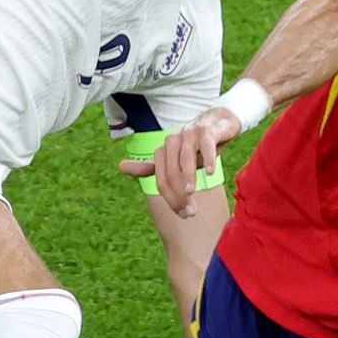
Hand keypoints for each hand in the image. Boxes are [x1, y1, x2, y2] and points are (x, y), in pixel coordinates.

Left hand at [117, 106, 242, 217]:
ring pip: (186, 159)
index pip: (162, 180)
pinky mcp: (207, 130)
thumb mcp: (175, 159)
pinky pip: (206, 145)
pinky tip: (210, 172)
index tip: (184, 214)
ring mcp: (190, 134)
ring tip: (190, 193)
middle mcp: (173, 141)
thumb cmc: (195, 145)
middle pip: (172, 172)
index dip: (171, 199)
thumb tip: (119, 166)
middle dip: (180, 194)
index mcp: (163, 151)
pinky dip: (208, 158)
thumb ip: (150, 167)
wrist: (218, 123)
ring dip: (189, 178)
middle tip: (191, 211)